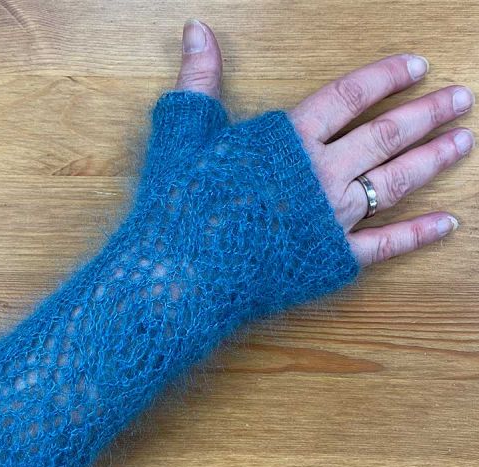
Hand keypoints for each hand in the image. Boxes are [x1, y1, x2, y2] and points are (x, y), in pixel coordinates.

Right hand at [176, 19, 472, 266]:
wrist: (185, 272)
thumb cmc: (182, 205)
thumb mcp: (184, 134)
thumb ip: (201, 82)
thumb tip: (196, 29)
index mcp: (290, 138)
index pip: (350, 96)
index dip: (385, 77)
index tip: (417, 66)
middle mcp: (323, 172)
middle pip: (385, 135)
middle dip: (427, 114)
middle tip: (461, 99)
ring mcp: (333, 217)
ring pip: (395, 181)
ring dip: (433, 159)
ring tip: (463, 142)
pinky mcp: (334, 259)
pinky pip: (385, 245)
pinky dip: (418, 234)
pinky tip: (448, 223)